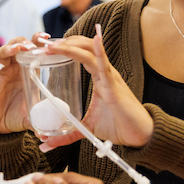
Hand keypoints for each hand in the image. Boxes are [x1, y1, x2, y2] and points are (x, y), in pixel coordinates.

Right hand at [0, 34, 44, 134]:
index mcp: (27, 72)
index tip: (47, 38)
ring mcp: (0, 73)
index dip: (39, 41)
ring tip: (17, 49)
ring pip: (2, 51)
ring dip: (9, 48)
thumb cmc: (16, 117)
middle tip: (30, 46)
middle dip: (24, 42)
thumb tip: (48, 134)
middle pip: (17, 44)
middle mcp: (14, 69)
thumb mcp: (30, 117)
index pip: (33, 50)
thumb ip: (40, 122)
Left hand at [40, 25, 152, 150]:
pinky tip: (96, 40)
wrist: (139, 135)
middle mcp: (105, 72)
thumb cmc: (118, 126)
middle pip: (84, 47)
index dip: (65, 47)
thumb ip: (67, 134)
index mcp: (99, 78)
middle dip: (64, 42)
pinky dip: (99, 52)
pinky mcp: (115, 86)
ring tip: (54, 46)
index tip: (46, 48)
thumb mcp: (86, 128)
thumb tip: (45, 143)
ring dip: (71, 47)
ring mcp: (110, 77)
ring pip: (90, 52)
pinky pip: (105, 65)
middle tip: (44, 45)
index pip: (80, 54)